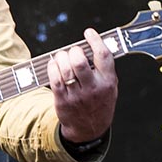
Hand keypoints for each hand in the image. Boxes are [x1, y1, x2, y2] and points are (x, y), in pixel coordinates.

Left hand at [47, 28, 118, 143]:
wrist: (89, 129)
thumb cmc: (99, 101)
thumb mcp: (109, 86)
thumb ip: (103, 68)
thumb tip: (92, 45)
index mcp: (108, 82)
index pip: (103, 56)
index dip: (95, 41)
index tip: (89, 32)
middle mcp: (93, 89)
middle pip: (79, 62)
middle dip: (73, 51)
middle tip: (73, 51)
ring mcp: (77, 96)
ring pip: (65, 69)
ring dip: (61, 58)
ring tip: (62, 57)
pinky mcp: (63, 100)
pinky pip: (55, 79)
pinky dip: (52, 67)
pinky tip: (54, 64)